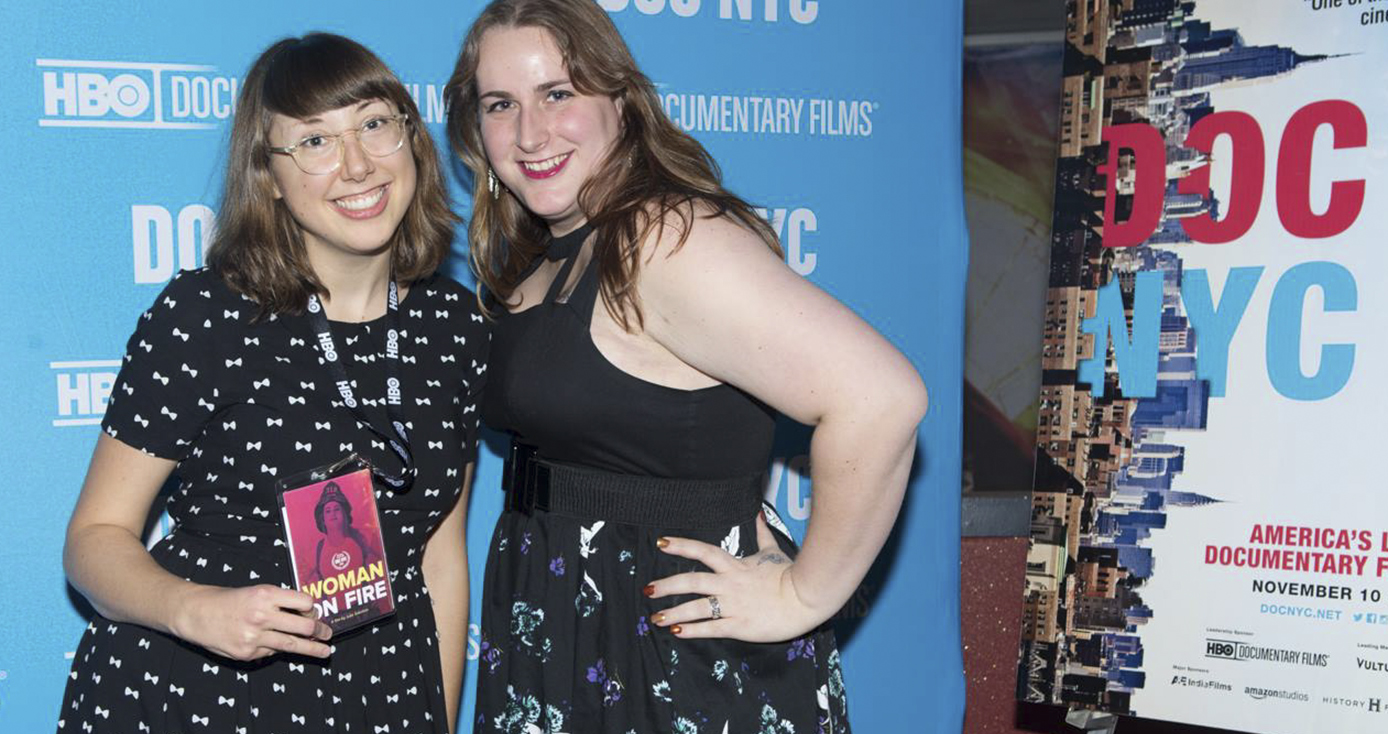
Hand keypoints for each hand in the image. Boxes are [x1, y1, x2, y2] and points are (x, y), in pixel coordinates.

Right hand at [170, 584, 332, 660]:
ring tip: (325, 651)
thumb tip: (307, 615)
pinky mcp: (247, 653)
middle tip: (328, 633)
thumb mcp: (256, 591)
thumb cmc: (229, 599)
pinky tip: (272, 644)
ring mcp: (254, 637)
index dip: (312, 609)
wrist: (196, 613)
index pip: (305, 603)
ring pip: (293, 645)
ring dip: (312, 649)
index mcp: (266, 594)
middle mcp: (262, 615)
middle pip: (304, 626)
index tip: (314, 612)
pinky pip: (271, 652)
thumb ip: (279, 602)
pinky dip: (276, 649)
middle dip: (320, 631)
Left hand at [646, 513, 822, 642]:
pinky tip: (677, 632)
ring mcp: (734, 605)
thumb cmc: (790, 574)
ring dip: (674, 613)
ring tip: (654, 618)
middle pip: (693, 581)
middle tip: (647, 590)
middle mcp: (730, 584)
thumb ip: (762, 533)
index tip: (661, 543)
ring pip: (698, 607)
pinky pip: (712, 628)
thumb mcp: (773, 551)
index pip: (704, 551)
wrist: (806, 598)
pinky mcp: (740, 625)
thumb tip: (758, 513)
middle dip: (667, 585)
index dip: (682, 546)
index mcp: (735, 566)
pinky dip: (693, 631)